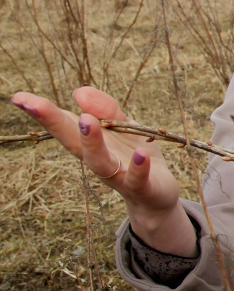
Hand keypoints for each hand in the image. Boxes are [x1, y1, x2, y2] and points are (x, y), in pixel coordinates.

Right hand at [11, 87, 196, 256]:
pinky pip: (138, 178)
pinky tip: (141, 154)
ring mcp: (119, 175)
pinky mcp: (142, 187)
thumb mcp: (124, 127)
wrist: (157, 197)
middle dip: (54, 123)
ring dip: (92, 142)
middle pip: (73, 142)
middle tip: (35, 104)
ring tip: (85, 121)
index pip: (64, 125)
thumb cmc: (134, 157)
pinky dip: (138, 167)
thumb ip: (106, 108)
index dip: (42, 112)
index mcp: (90, 143)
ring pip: (100, 162)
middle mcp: (98, 160)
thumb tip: (77, 92)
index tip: (18, 98)